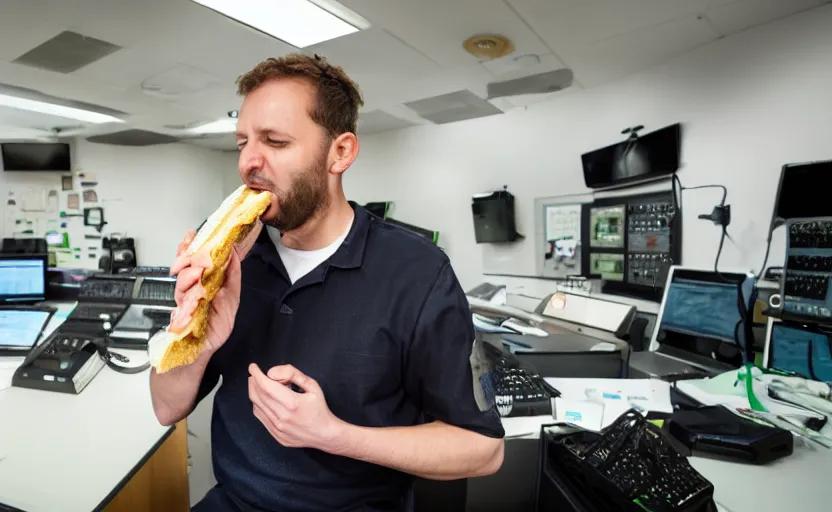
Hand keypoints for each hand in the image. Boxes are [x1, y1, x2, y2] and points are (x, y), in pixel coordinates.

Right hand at [167, 222, 262, 353]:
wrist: (205, 347)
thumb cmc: (217, 324)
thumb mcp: (232, 297)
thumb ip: (232, 276)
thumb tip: (234, 254)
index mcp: (205, 281)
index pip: (197, 259)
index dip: (193, 246)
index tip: (192, 234)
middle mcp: (193, 286)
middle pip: (186, 264)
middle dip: (188, 255)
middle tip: (194, 250)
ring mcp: (186, 297)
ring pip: (182, 278)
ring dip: (190, 273)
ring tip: (198, 272)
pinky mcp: (181, 310)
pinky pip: (182, 297)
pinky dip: (187, 291)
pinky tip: (194, 288)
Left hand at [248, 364, 345, 452]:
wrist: (324, 434)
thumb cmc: (319, 408)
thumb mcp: (312, 386)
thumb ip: (293, 374)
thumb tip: (272, 372)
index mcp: (292, 403)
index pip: (266, 385)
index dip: (256, 374)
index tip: (253, 367)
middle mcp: (282, 417)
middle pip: (258, 395)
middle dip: (253, 382)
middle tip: (254, 374)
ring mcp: (277, 428)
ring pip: (257, 406)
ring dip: (254, 393)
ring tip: (258, 385)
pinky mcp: (276, 435)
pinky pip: (261, 417)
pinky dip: (258, 405)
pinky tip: (263, 399)